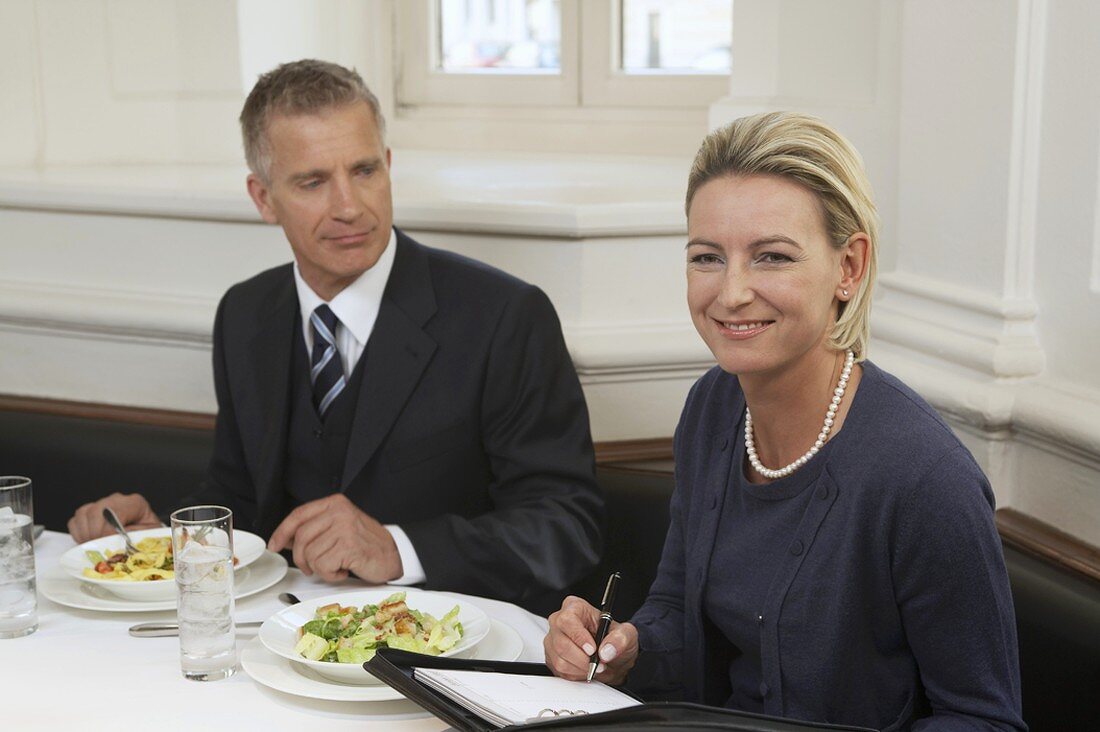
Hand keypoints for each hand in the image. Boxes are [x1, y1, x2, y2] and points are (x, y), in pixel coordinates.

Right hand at [67, 493, 161, 542]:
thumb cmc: (146, 534)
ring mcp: (101, 504)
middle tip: (100, 546)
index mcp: (135, 503)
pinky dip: (78, 535)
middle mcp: (116, 500)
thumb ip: (133, 536)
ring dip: (86, 534)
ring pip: (83, 514)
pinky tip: (89, 542)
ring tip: (96, 545)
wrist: (144, 534)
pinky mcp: (89, 512)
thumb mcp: (147, 536)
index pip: (115, 511)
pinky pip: (75, 521)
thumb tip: (116, 541)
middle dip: (95, 532)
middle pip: (96, 511)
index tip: (108, 542)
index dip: (108, 529)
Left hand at [267, 494, 402, 582]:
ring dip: (321, 568)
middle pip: (300, 538)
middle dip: (301, 558)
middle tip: (313, 566)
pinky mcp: (348, 546)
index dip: (282, 532)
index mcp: (335, 504)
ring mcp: (344, 527)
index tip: (274, 545)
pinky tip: (344, 569)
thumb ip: (315, 529)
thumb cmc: (366, 544)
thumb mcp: (339, 527)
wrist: (394, 555)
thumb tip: (284, 539)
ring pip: (310, 554)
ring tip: (337, 564)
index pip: (298, 515)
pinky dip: (331, 574)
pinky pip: (323, 566)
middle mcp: (339, 512)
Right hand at [544, 595, 638, 685]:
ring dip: (580, 669)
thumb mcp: (627, 634)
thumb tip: (606, 650)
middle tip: (599, 664)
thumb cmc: (615, 639)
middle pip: (561, 643)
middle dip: (583, 659)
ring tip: (595, 666)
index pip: (567, 620)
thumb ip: (620, 638)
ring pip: (559, 660)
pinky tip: (585, 669)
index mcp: (575, 607)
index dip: (578, 636)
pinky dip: (575, 674)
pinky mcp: (551, 657)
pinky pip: (559, 671)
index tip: (592, 650)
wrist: (611, 657)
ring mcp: (553, 640)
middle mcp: (559, 621)